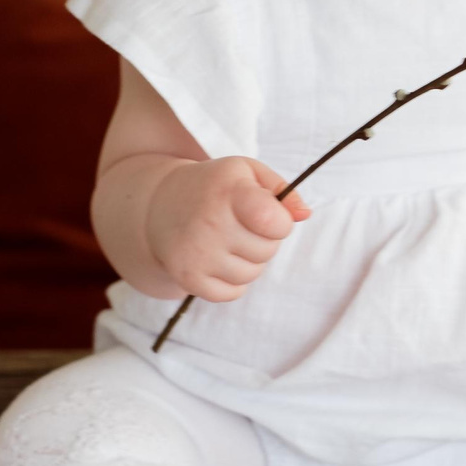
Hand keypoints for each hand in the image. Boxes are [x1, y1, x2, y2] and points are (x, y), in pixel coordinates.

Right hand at [143, 156, 309, 302]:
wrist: (160, 204)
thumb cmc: (215, 187)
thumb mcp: (247, 173)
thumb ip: (283, 191)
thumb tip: (305, 214)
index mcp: (228, 191)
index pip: (275, 222)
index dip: (280, 222)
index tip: (266, 213)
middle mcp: (209, 222)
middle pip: (268, 250)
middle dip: (264, 239)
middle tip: (241, 225)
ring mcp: (196, 253)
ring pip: (252, 274)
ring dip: (249, 260)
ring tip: (229, 240)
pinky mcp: (187, 277)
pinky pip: (233, 293)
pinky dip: (232, 281)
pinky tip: (218, 259)